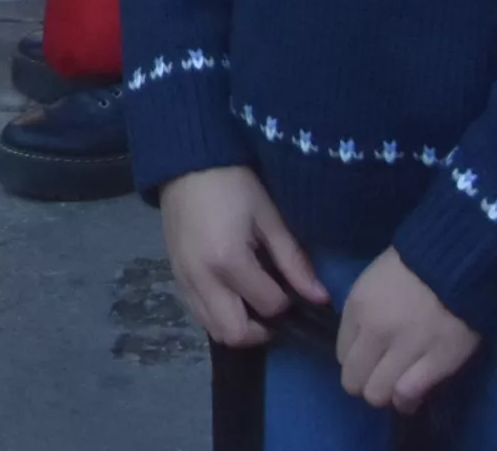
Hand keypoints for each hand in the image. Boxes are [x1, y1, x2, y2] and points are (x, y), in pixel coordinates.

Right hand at [157, 166, 323, 349]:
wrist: (187, 163)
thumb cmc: (233, 184)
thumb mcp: (269, 217)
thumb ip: (293, 261)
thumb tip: (321, 298)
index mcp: (228, 261)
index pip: (268, 306)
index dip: (288, 302)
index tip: (293, 286)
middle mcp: (202, 279)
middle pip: (235, 334)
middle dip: (261, 330)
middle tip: (275, 309)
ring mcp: (184, 281)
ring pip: (214, 330)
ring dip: (239, 326)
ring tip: (254, 303)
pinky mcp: (175, 279)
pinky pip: (199, 315)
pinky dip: (219, 316)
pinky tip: (233, 295)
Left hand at [335, 249, 481, 413]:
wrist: (462, 261)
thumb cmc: (417, 264)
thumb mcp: (375, 278)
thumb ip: (362, 311)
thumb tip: (361, 342)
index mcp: (358, 306)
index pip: (342, 353)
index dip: (355, 360)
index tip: (367, 359)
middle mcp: (376, 330)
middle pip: (354, 379)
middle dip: (364, 383)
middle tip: (380, 378)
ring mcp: (405, 348)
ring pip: (377, 394)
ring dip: (385, 395)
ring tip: (396, 389)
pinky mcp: (437, 362)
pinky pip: (408, 394)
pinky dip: (407, 400)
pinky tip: (411, 397)